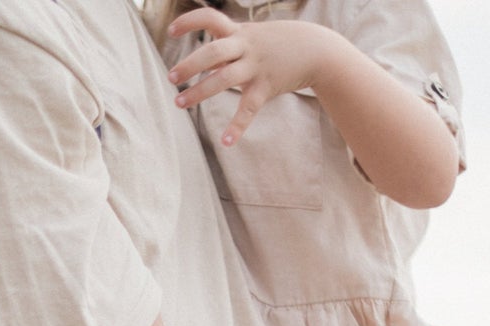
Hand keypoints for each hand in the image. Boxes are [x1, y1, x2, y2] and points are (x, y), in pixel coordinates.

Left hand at [167, 8, 336, 145]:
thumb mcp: (253, 36)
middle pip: (213, 51)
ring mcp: (256, 67)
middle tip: (171, 78)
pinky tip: (225, 142)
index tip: (171, 31)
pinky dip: (237, 126)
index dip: (190, 22)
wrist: (317, 49)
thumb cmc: (278, 43)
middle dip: (190, 64)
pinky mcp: (266, 86)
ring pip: (224, 78)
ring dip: (199, 92)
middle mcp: (246, 47)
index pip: (211, 18)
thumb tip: (203, 59)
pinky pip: (248, 109)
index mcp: (240, 32)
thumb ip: (228, 45)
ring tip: (179, 104)